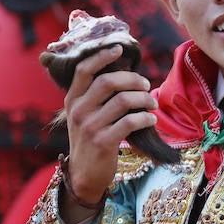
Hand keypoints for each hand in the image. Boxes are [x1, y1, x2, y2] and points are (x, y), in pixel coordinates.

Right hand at [60, 44, 157, 218]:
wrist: (84, 174)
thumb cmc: (90, 140)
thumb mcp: (83, 116)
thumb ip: (93, 96)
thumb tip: (123, 74)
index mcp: (72, 100)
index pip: (84, 70)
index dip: (102, 56)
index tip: (119, 49)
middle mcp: (79, 110)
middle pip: (109, 82)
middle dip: (133, 80)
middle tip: (146, 85)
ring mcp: (90, 126)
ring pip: (123, 100)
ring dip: (143, 99)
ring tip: (152, 104)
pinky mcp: (103, 141)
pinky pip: (130, 121)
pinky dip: (145, 117)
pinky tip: (150, 119)